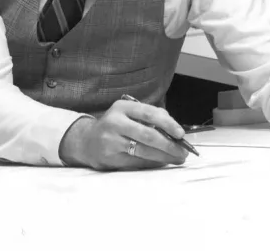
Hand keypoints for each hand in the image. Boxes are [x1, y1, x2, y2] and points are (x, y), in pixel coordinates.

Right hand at [59, 99, 189, 170]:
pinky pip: (137, 162)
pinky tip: (161, 162)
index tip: (181, 134)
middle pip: (148, 135)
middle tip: (183, 152)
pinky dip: (152, 163)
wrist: (87, 141)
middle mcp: (115, 122)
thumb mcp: (128, 114)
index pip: (149, 113)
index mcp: (122, 107)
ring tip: (176, 159)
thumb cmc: (116, 126)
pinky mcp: (110, 157)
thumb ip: (149, 116)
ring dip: (164, 157)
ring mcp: (111, 141)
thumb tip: (174, 129)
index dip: (168, 124)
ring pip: (143, 151)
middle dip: (169, 145)